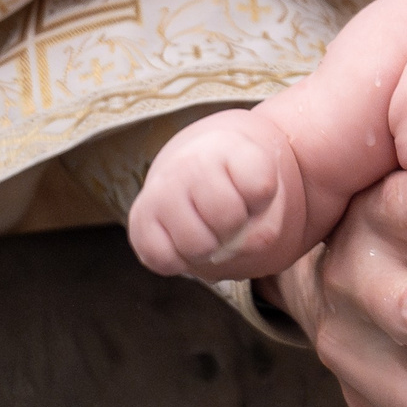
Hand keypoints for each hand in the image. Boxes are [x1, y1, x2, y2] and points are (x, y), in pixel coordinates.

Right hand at [129, 110, 303, 279]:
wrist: (200, 166)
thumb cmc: (240, 183)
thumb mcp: (267, 192)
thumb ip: (266, 225)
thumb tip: (235, 249)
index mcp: (229, 146)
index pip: (261, 186)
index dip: (265, 199)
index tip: (254, 188)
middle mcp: (189, 163)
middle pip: (229, 219)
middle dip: (237, 225)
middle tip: (230, 212)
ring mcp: (159, 190)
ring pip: (198, 246)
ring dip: (210, 247)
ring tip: (209, 226)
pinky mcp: (139, 220)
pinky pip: (165, 260)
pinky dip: (180, 260)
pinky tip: (185, 237)